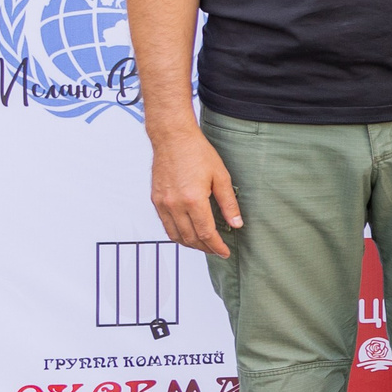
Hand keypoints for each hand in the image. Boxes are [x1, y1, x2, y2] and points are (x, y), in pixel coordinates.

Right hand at [151, 125, 241, 258]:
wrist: (173, 138)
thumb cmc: (198, 153)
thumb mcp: (221, 177)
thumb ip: (228, 203)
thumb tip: (236, 224)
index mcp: (193, 200)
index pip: (206, 233)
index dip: (216, 246)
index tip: (225, 253)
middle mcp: (175, 205)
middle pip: (190, 238)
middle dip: (205, 248)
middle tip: (217, 250)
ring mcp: (162, 203)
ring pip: (175, 235)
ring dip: (190, 244)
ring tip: (204, 245)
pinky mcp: (155, 200)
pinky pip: (165, 224)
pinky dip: (177, 234)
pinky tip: (188, 233)